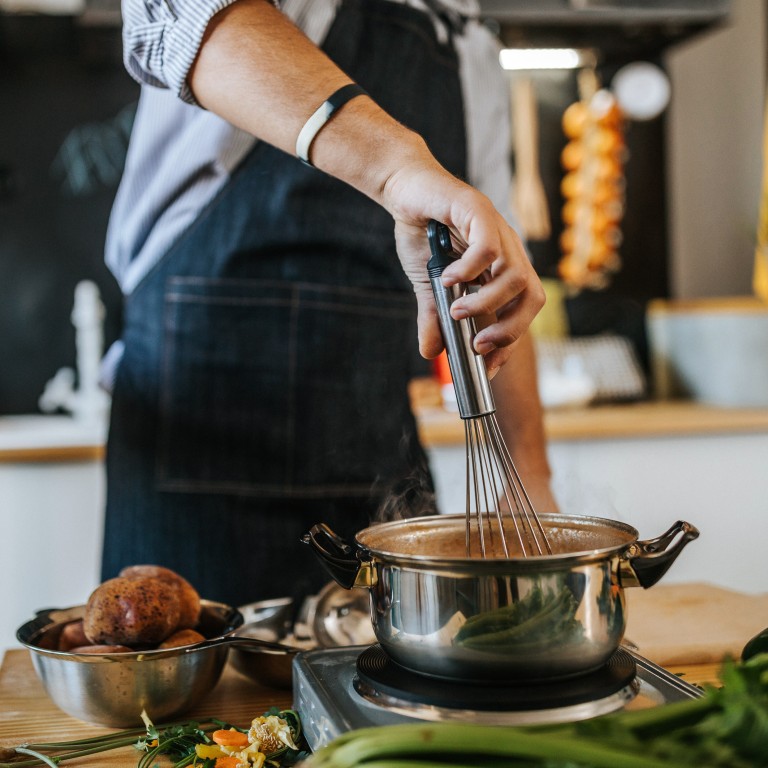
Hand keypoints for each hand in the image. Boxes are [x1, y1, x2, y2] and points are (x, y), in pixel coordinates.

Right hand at [382, 151, 544, 374]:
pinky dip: (469, 270)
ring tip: (456, 312)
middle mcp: (508, 250)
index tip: (489, 366)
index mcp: (503, 268)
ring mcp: (498, 230)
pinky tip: (447, 279)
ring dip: (486, 304)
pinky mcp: (479, 210)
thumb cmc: (421, 233)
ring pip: (515, 277)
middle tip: (478, 345)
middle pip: (533, 297)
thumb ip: (433, 317)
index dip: (510, 341)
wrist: (404, 189)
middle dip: (510, 330)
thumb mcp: (427, 285)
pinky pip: (488, 248)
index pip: (522, 311)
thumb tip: (430, 352)